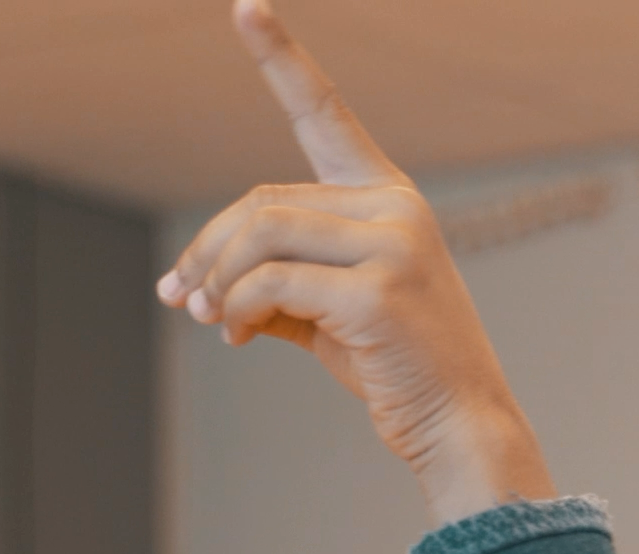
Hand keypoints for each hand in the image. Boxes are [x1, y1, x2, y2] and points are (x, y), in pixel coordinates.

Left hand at [159, 0, 553, 523]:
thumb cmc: (396, 369)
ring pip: (259, 236)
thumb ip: (272, 282)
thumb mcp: (328, 312)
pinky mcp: (377, 290)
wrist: (459, 426)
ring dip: (216, 281)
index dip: (282, 58)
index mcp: (389, 198)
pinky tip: (236, 338)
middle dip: (208, 250)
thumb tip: (188, 287)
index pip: (325, 114)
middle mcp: (395, 207)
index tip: (246, 6)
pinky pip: (270, 283)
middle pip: (262, 202)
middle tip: (179, 296)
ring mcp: (392, 245)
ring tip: (206, 320)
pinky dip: (236, 311)